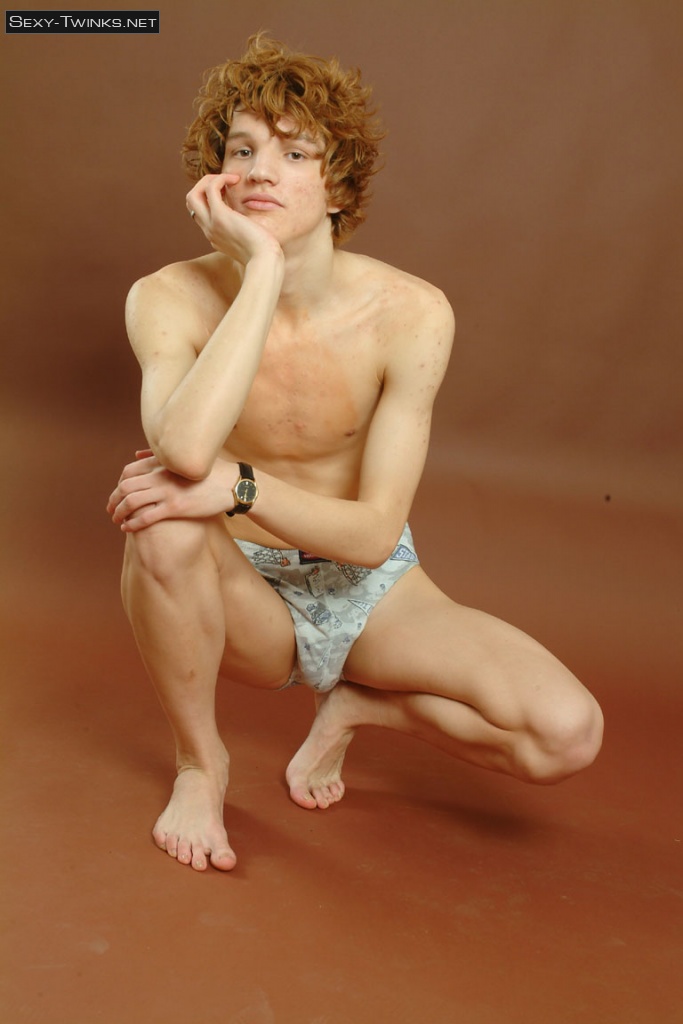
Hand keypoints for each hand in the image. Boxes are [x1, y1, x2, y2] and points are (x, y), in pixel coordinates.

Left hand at [107, 452, 236, 531]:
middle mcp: (161, 475)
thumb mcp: (184, 458)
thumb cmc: (211, 472)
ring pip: (132, 501)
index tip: (117, 494)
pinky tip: (127, 528)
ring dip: (119, 512)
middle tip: (110, 509)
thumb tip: (136, 454)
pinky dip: (132, 523)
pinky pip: (146, 517)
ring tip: (116, 519)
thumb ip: (159, 457)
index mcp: (163, 463)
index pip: (129, 471)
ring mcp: (168, 491)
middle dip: (113, 499)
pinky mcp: (175, 507)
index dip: (118, 484)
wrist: (232, 484)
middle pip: (125, 486)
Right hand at [186, 173, 282, 263]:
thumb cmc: (264, 254)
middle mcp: (209, 231)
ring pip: (194, 194)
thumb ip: (246, 232)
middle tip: (225, 182)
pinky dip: (220, 179)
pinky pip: (210, 189)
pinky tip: (235, 180)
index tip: (228, 193)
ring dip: (209, 180)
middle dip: (204, 185)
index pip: (200, 212)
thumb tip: (253, 224)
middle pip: (191, 201)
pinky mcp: (220, 217)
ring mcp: (212, 224)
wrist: (264, 261)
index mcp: (215, 237)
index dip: (210, 197)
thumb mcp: (251, 242)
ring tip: (230, 179)